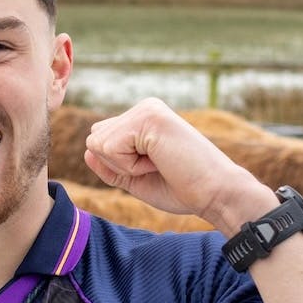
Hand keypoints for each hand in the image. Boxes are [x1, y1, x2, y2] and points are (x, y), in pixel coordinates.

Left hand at [82, 98, 273, 230]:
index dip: (119, 166)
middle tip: (157, 167)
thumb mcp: (136, 178)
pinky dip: (130, 165)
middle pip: (95, 139)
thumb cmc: (183, 188)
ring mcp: (147, 109)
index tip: (155, 168)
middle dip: (118, 164)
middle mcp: (144, 108)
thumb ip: (111, 166)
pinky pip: (109, 148)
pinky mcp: (149, 117)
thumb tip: (86, 151)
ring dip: (125, 165)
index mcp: (143, 118)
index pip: (101, 140)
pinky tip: (159, 161)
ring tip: (159, 163)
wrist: (216, 194)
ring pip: (98, 143)